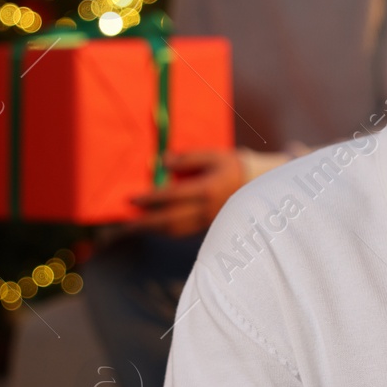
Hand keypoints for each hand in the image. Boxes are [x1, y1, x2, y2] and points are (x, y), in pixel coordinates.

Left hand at [124, 149, 245, 236]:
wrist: (261, 185)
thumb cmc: (234, 165)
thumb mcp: (213, 155)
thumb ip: (187, 159)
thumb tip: (161, 162)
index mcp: (206, 190)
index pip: (170, 197)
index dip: (149, 199)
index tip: (130, 199)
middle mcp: (206, 210)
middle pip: (169, 220)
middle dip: (144, 223)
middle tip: (125, 225)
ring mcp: (208, 221)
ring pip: (175, 230)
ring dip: (153, 230)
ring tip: (135, 227)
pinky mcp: (210, 226)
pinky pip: (184, 231)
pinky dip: (166, 230)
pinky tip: (156, 226)